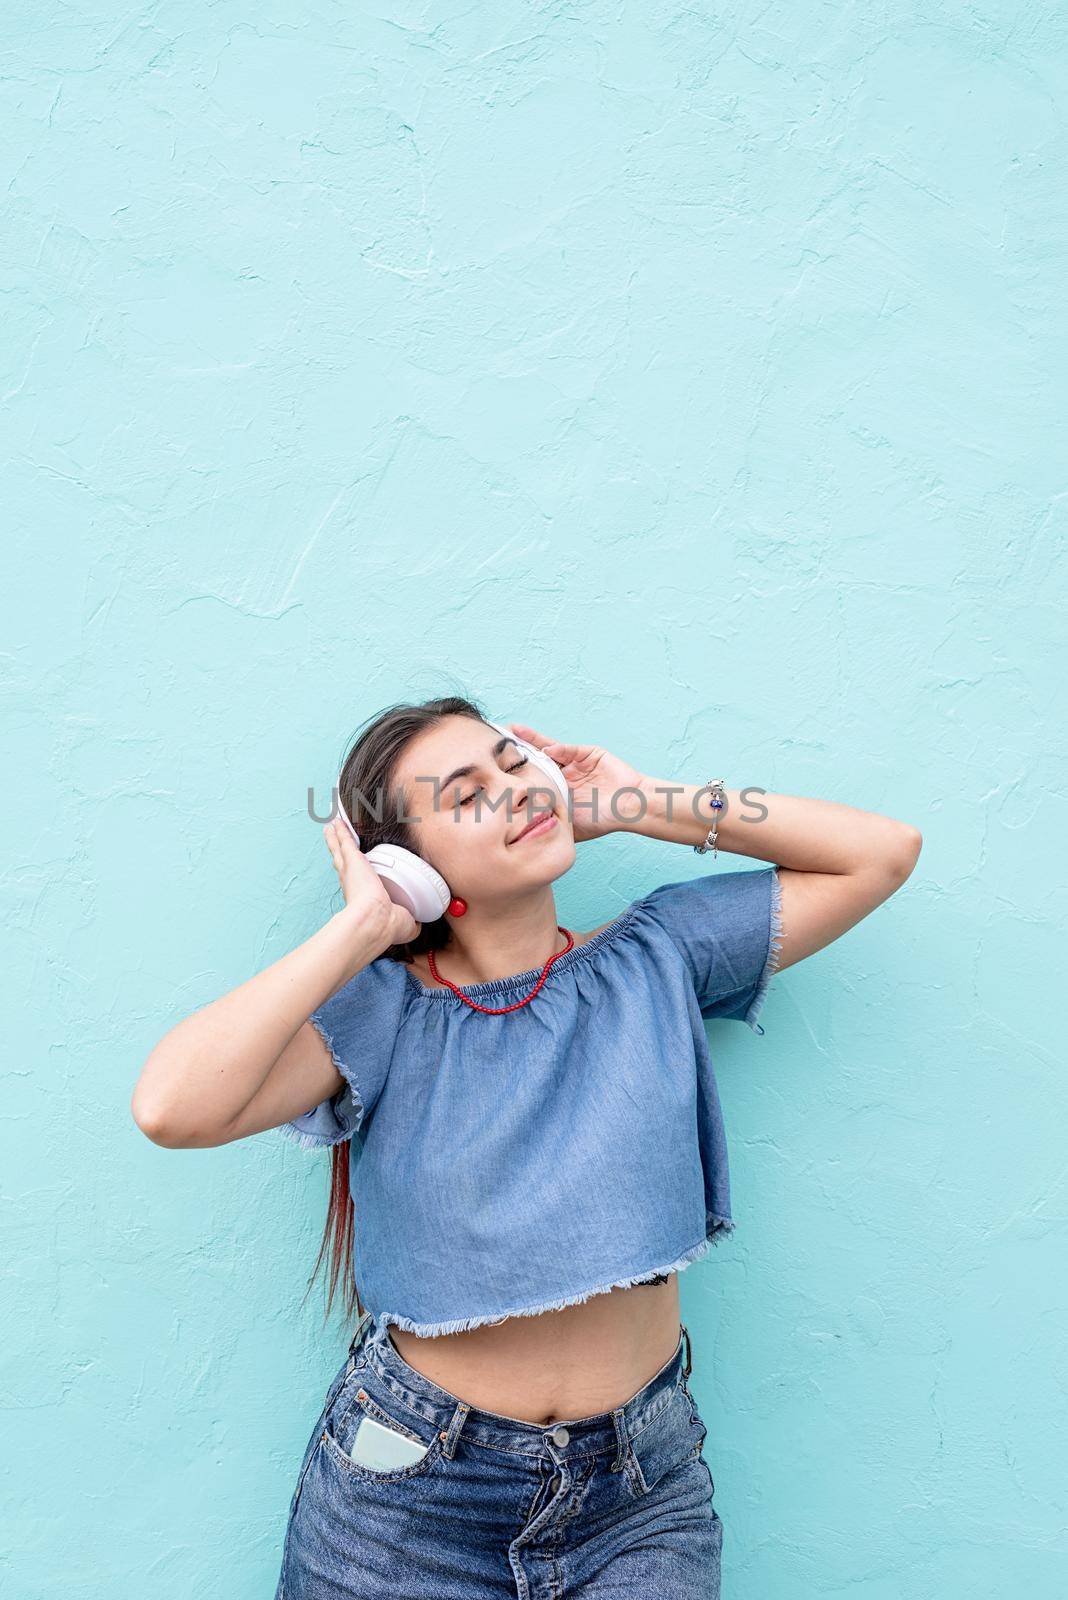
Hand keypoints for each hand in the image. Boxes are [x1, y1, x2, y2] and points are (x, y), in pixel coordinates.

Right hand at [322, 821, 419, 947]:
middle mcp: (352, 883)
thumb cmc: (387, 925)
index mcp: (363, 897)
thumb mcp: (405, 923)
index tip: (353, 871)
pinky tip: (337, 821)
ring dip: (336, 837)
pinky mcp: (353, 860)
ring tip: (332, 826)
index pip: (358, 882)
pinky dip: (341, 831)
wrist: (376, 920)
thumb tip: (418, 920)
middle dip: (338, 851)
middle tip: (334, 840)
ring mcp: (350, 870)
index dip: (354, 875)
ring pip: (340, 849)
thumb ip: (412, 919)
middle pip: (342, 861)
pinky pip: (345, 841)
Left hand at [505, 723, 650, 844]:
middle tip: (496, 741)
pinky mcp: (589, 754)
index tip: (494, 767)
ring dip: (532, 740)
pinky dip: (559, 750)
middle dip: (518, 750)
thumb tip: (520, 827)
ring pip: (549, 749)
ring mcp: (576, 762)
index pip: (532, 777)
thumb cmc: (602, 819)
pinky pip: (570, 750)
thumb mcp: (570, 824)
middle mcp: (564, 773)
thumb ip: (549, 819)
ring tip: (513, 732)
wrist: (630, 808)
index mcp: (557, 789)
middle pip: (536, 759)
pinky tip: (547, 751)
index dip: (515, 772)